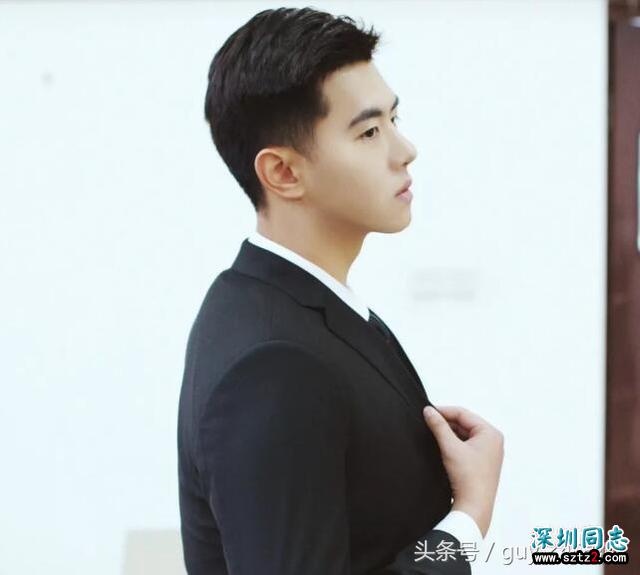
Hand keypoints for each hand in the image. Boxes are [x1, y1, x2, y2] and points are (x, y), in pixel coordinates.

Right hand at [422, 405, 503, 537]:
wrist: (474, 507)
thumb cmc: (468, 478)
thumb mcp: (450, 447)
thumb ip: (438, 426)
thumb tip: (428, 411)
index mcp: (490, 433)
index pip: (463, 414)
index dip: (444, 411)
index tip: (428, 412)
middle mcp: (493, 441)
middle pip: (464, 423)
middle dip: (446, 423)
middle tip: (428, 422)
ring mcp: (489, 452)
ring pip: (464, 435)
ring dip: (449, 433)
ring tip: (433, 434)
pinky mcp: (482, 462)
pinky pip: (466, 445)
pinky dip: (454, 444)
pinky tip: (442, 447)